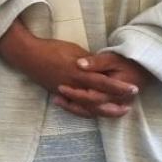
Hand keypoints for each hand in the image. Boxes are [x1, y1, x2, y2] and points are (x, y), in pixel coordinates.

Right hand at [0, 21, 139, 117]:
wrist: (28, 54)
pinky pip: (74, 107)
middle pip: (98, 100)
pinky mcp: (58, 94)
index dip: (119, 87)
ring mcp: (66, 92)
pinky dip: (85, 111)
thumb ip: (89, 61)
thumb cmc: (51, 48)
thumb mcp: (74, 50)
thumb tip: (102, 67)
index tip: (133, 89)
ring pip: (87, 107)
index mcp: (79, 72)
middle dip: (114, 104)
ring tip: (116, 112)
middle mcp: (74, 85)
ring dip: (103, 111)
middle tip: (128, 107)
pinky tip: (94, 112)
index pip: (104, 82)